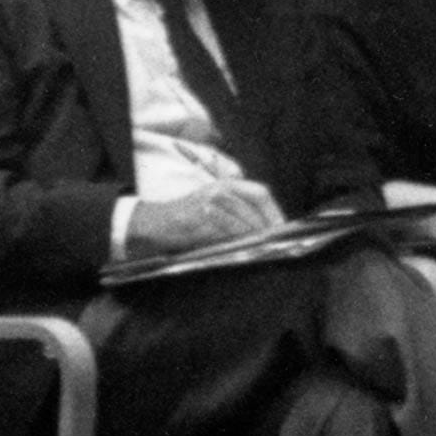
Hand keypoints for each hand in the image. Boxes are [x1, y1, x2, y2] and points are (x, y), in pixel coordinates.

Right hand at [127, 184, 278, 256]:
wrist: (152, 224)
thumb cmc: (186, 217)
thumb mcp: (213, 204)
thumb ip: (237, 210)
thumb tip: (266, 228)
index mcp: (225, 185)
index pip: (261, 193)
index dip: (274, 211)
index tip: (282, 228)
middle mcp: (219, 190)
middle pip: (255, 211)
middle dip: (265, 229)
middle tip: (272, 243)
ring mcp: (209, 204)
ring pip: (243, 224)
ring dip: (252, 239)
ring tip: (257, 249)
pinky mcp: (199, 221)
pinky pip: (226, 235)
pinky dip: (235, 244)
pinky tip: (238, 251)